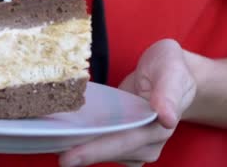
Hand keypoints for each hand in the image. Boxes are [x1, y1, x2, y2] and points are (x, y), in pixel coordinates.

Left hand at [60, 39, 196, 166]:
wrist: (172, 72)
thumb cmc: (171, 68)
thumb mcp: (171, 70)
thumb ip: (168, 93)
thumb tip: (167, 118)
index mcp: (159, 127)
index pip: (124, 141)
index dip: (97, 150)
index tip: (71, 157)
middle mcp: (148, 142)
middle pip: (111, 151)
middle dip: (84, 154)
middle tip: (56, 156)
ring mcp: (136, 144)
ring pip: (106, 152)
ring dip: (83, 149)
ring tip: (54, 143)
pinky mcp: (124, 139)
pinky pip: (103, 145)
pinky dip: (86, 142)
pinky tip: (67, 135)